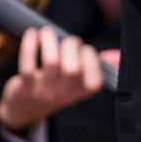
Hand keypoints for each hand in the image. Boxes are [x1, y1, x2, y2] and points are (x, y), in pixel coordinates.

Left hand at [0, 27, 119, 131]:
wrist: (24, 108)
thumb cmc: (57, 85)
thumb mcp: (78, 82)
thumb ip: (96, 66)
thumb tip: (116, 55)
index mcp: (81, 92)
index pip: (94, 82)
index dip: (91, 59)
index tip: (84, 49)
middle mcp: (63, 94)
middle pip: (72, 69)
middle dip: (71, 46)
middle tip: (66, 42)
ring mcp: (44, 91)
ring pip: (51, 62)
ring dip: (50, 40)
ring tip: (47, 33)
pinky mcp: (25, 86)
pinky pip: (27, 64)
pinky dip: (30, 44)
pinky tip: (32, 33)